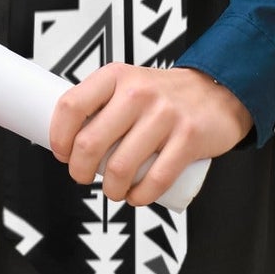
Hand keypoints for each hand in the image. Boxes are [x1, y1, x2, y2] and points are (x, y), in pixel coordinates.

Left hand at [48, 63, 252, 206]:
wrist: (216, 92)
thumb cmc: (162, 95)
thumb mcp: (127, 83)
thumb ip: (101, 103)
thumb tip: (68, 136)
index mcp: (115, 76)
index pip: (71, 105)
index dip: (58, 135)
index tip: (61, 152)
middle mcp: (136, 92)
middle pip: (90, 142)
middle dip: (79, 170)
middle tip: (82, 176)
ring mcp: (164, 115)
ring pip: (120, 167)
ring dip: (110, 189)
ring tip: (113, 189)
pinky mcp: (188, 138)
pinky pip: (155, 179)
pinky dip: (140, 197)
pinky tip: (136, 196)